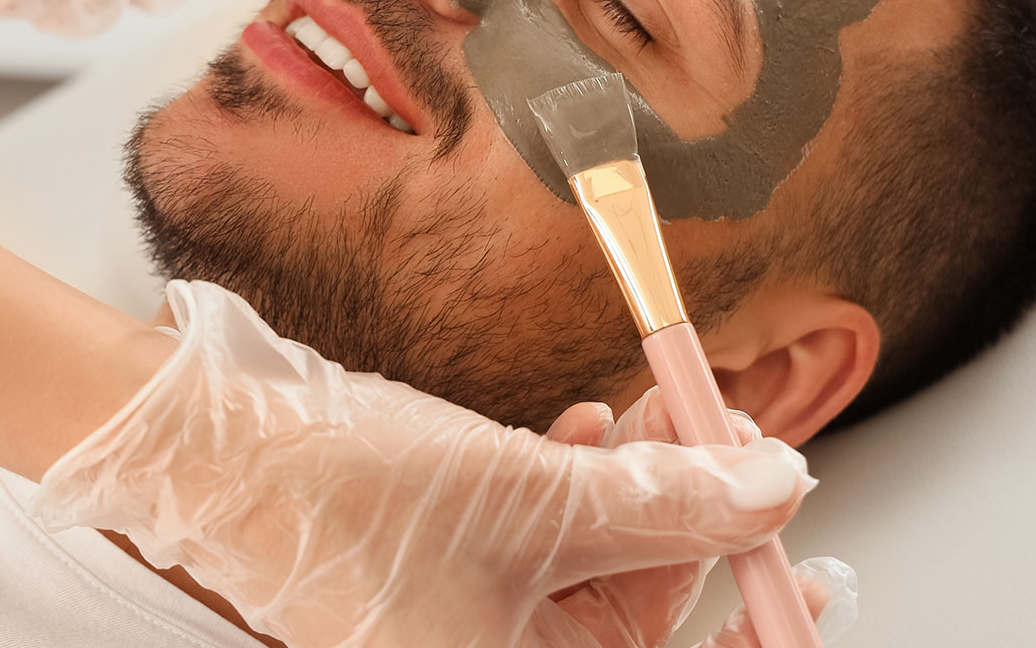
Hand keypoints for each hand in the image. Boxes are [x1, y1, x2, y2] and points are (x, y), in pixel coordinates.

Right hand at [30, 280, 819, 647]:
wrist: (217, 446)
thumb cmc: (348, 498)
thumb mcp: (538, 497)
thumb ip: (671, 499)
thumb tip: (780, 488)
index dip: (759, 626)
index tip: (818, 574)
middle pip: (644, 611)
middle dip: (697, 519)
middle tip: (735, 435)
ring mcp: (472, 621)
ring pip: (599, 560)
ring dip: (637, 483)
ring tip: (654, 409)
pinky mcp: (451, 569)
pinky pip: (544, 539)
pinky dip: (576, 483)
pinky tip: (584, 425)